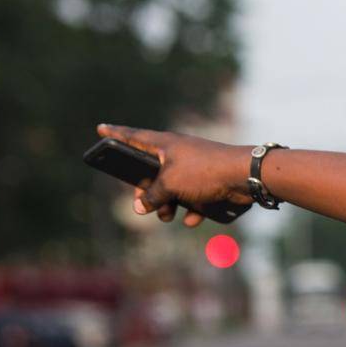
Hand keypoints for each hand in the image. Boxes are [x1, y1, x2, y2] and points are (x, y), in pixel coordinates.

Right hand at [96, 123, 254, 226]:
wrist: (245, 176)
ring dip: (168, 205)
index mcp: (165, 144)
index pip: (133, 136)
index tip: (100, 128)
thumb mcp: (170, 184)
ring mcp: (194, 167)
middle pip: (151, 172)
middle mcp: (178, 153)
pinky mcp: (209, 182)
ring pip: (172, 188)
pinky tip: (192, 219)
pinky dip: (192, 210)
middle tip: (143, 204)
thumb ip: (152, 196)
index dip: (115, 133)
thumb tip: (140, 207)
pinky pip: (193, 198)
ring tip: (168, 216)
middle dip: (146, 191)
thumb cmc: (204, 172)